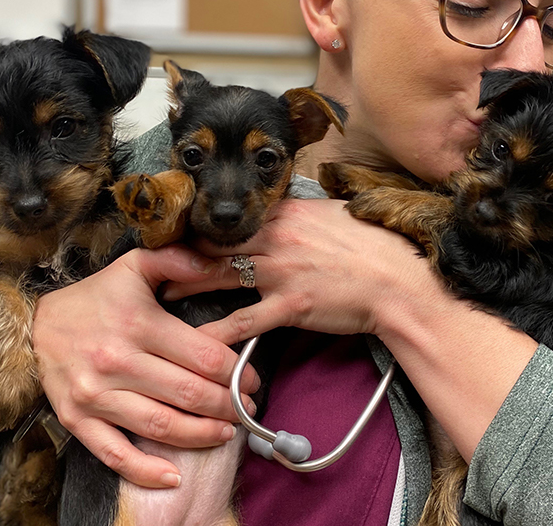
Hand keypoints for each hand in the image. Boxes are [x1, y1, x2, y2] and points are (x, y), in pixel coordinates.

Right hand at [32, 244, 259, 488]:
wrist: (35, 324)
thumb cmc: (96, 296)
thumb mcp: (135, 266)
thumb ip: (177, 260)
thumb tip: (217, 263)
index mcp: (139, 323)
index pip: (202, 355)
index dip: (235, 372)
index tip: (252, 379)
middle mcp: (117, 361)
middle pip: (188, 393)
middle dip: (227, 405)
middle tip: (247, 409)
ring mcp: (96, 395)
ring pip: (160, 425)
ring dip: (201, 434)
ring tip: (226, 432)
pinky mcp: (77, 420)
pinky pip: (115, 453)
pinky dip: (146, 469)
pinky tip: (174, 474)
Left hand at [161, 198, 439, 345]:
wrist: (396, 278)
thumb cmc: (368, 244)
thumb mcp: (330, 216)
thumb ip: (298, 214)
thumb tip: (279, 211)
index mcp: (286, 214)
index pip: (234, 217)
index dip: (203, 225)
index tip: (182, 231)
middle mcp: (277, 237)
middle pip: (218, 243)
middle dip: (184, 252)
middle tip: (155, 261)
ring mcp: (282, 271)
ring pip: (223, 275)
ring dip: (190, 283)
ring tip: (164, 291)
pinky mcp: (291, 305)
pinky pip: (246, 321)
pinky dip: (219, 332)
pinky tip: (197, 341)